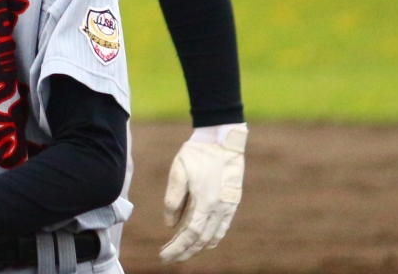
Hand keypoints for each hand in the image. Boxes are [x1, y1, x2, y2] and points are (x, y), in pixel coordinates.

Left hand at [160, 124, 245, 262]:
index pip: (189, 235)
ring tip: (182, 252)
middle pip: (201, 240)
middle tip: (169, 258)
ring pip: (213, 237)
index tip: (164, 255)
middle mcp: (219, 209)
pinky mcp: (233, 202)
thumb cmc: (197, 153)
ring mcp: (228, 207)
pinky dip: (212, 238)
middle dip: (184, 251)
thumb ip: (173, 199)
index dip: (177, 248)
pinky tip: (203, 241)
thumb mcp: (178, 171)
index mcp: (205, 202)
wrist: (223, 138)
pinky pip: (223, 228)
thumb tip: (170, 224)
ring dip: (197, 248)